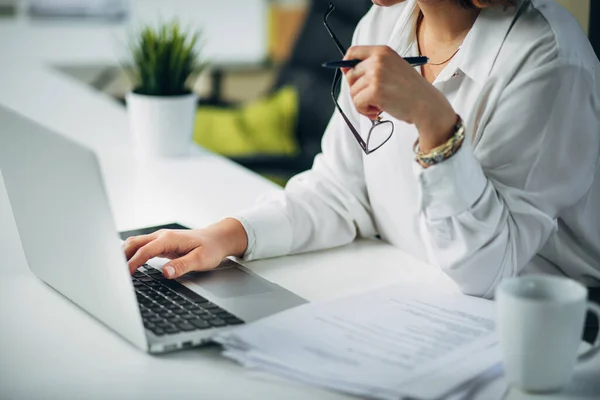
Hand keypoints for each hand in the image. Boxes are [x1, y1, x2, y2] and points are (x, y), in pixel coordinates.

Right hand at [123, 218, 247, 278]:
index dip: (133, 263)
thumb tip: (165, 273)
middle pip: (134, 244)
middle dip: (121, 256)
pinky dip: (131, 253)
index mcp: (169, 239)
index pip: (145, 251)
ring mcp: (161, 238)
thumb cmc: (211, 249)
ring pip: (136, 243)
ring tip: (114, 270)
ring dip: (124, 254)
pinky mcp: (161, 243)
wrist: (218, 238)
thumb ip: (182, 265)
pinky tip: (126, 264)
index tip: (125, 276)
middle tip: (112, 273)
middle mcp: (162, 236)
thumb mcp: (201, 260)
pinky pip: (141, 246)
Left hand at [343, 45, 456, 150]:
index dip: (346, 64)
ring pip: (353, 92)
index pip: (353, 51)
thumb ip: (374, 67)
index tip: (347, 75)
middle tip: (371, 98)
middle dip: (357, 90)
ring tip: (378, 106)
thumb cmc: (411, 91)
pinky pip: (357, 103)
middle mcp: (378, 60)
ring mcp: (376, 75)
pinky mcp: (375, 91)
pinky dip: (365, 111)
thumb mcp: (394, 68)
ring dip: (363, 103)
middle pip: (350, 75)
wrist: (426, 104)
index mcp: (383, 51)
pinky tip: (378, 111)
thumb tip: (347, 73)